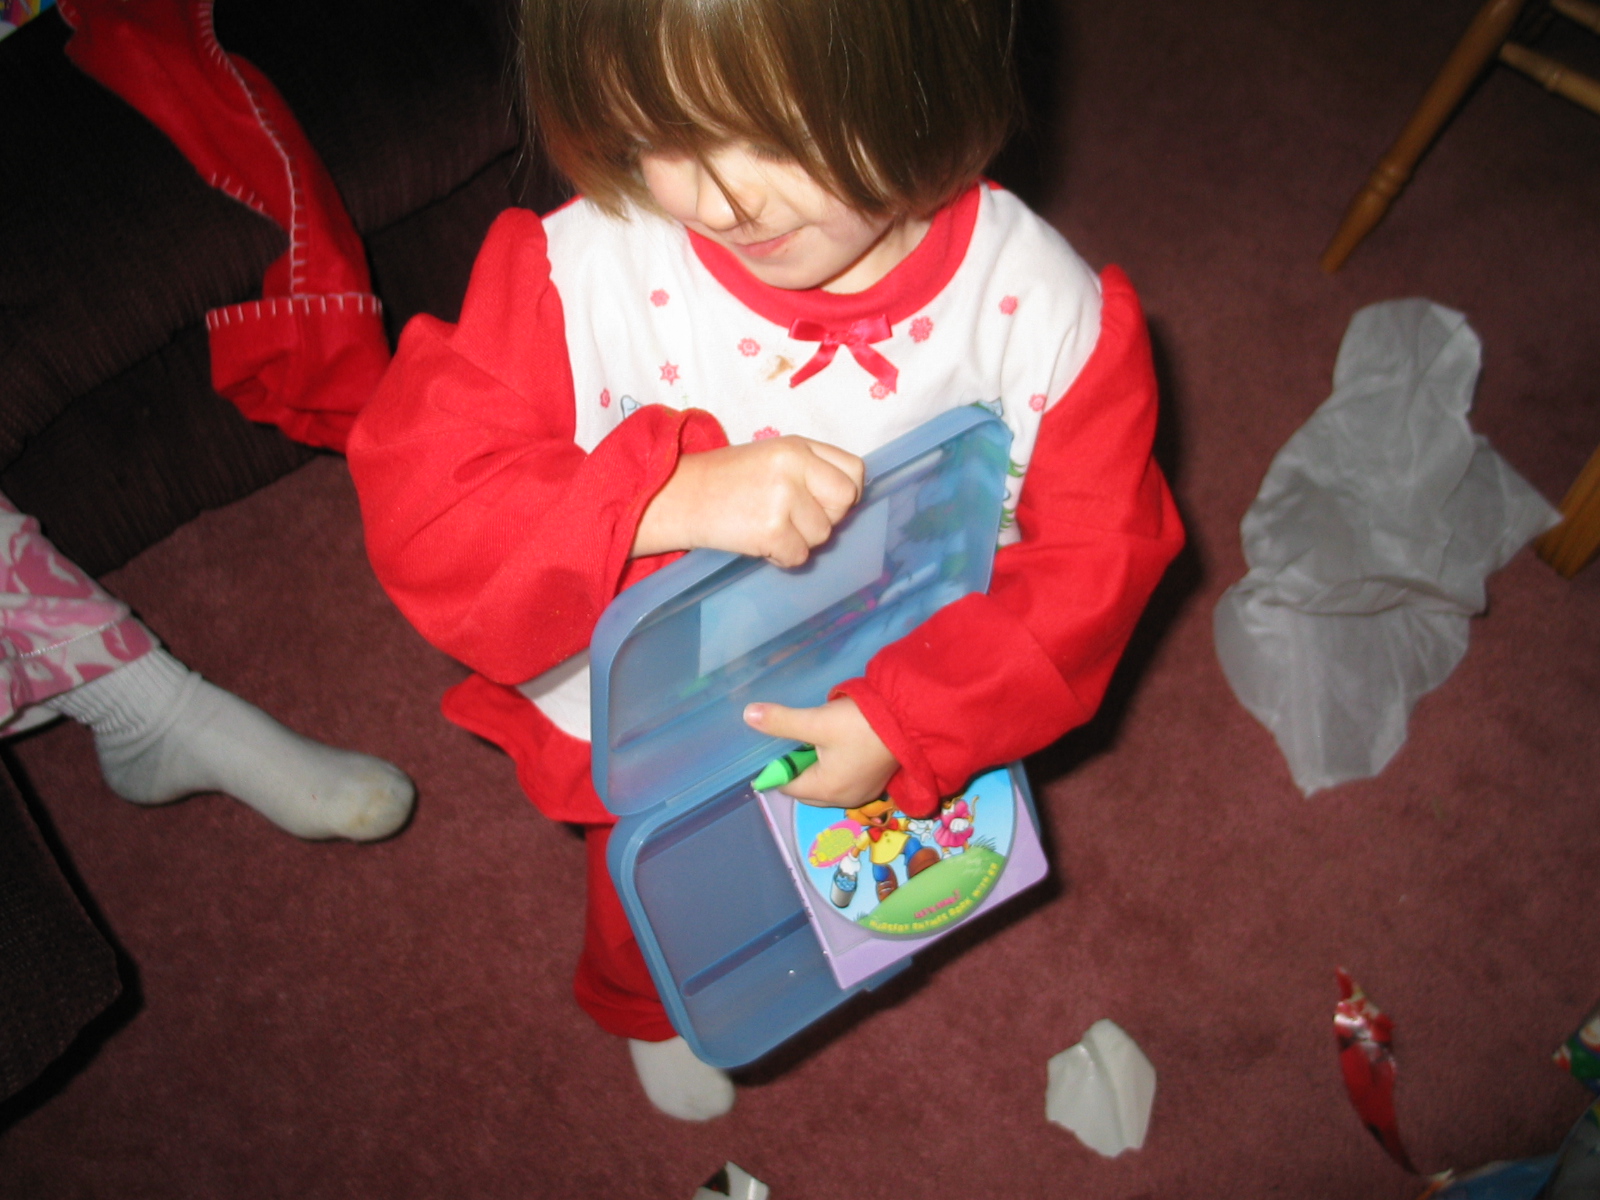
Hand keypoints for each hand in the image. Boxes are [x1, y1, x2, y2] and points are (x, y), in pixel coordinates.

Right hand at [633, 436, 864, 566]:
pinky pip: (799, 556)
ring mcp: (783, 499)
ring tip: (768, 526)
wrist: (679, 496)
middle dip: (826, 518)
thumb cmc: (727, 480)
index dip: (845, 492)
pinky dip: (782, 557)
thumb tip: (848, 499)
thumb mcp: (773, 457)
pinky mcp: (771, 530)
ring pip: (822, 535)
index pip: (855, 471)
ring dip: (799, 540)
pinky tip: (760, 542)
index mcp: (797, 446)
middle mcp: (794, 468)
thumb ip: (811, 469)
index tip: (825, 502)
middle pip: (844, 504)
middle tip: (796, 519)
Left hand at [743, 697, 897, 807]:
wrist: (910, 720)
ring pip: (826, 784)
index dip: (779, 765)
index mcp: (825, 790)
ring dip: (819, 766)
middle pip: (806, 788)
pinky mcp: (875, 782)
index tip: (781, 742)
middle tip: (802, 738)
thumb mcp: (817, 721)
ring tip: (821, 738)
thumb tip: (748, 715)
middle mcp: (843, 799)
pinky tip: (841, 744)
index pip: (787, 785)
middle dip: (799, 766)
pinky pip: (845, 779)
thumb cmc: (861, 724)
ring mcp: (863, 793)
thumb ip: (781, 722)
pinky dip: (837, 766)